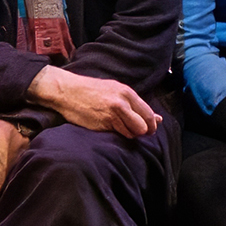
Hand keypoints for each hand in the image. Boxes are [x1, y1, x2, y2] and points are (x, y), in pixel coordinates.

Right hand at [28, 66, 159, 137]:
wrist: (67, 91)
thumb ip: (136, 105)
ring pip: (131, 133)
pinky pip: (118, 135)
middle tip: (136, 132)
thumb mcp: (116, 91)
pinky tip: (109, 127)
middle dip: (142, 132)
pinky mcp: (102, 124)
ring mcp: (111, 114)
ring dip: (129, 134)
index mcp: (127, 92)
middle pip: (143, 126)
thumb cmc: (92, 91)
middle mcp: (121, 103)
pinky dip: (117, 134)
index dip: (151, 125)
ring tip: (119, 127)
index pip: (148, 114)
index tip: (149, 129)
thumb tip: (158, 119)